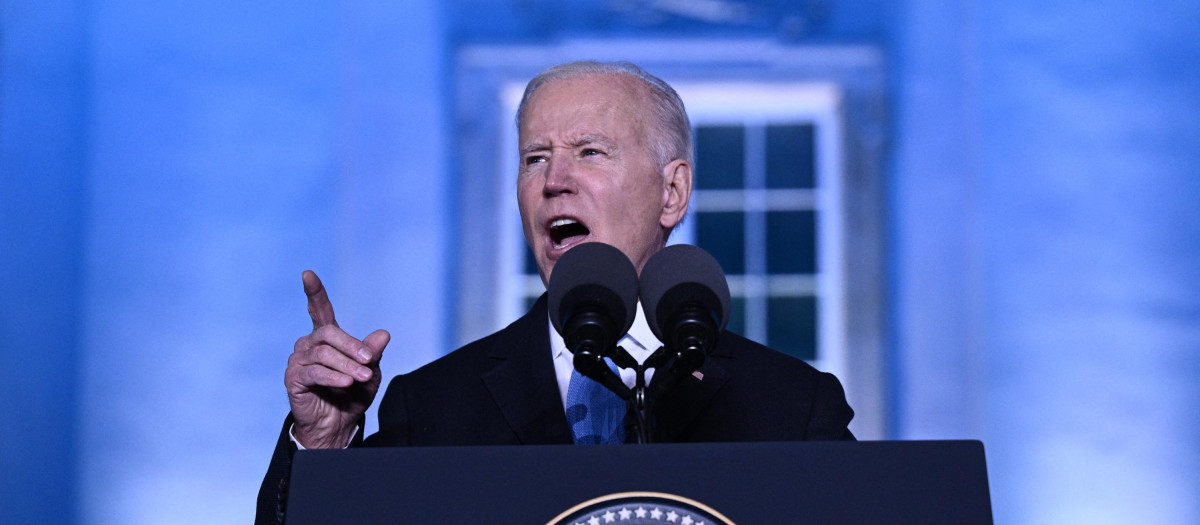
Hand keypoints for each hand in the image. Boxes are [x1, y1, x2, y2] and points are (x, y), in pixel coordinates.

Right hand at [284, 270, 389, 447]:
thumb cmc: (353, 395)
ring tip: (361, 378)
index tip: (307, 274)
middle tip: (369, 361)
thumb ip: (373, 353)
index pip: (319, 310)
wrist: (339, 425)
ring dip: (347, 366)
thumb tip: (384, 334)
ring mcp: (298, 361)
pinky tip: (346, 383)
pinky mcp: (293, 378)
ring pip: (324, 354)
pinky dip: (334, 377)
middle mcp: (309, 344)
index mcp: (326, 338)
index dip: (314, 292)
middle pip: (328, 333)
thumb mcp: (370, 372)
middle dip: (351, 346)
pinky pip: (315, 372)